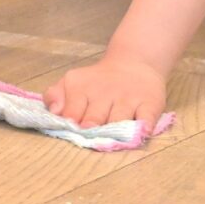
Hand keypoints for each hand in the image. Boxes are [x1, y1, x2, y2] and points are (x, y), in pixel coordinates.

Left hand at [45, 56, 168, 128]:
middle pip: (94, 117)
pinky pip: (147, 117)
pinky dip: (144, 125)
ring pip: (119, 119)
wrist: (133, 64)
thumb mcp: (70, 82)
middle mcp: (104, 93)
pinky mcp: (149, 103)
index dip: (70, 124)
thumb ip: (54, 96)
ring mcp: (127, 98)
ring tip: (112, 139)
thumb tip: (54, 112)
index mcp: (80, 88)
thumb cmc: (96, 82)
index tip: (70, 131)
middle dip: (90, 127)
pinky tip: (141, 131)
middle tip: (88, 133)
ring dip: (115, 130)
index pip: (71, 111)